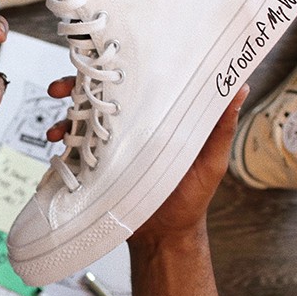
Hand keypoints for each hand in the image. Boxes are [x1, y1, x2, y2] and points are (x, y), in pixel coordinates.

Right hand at [44, 80, 247, 245]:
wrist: (165, 238)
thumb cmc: (192, 198)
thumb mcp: (211, 160)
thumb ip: (220, 126)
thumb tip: (239, 85)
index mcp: (157, 116)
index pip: (135, 81)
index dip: (117, 66)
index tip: (103, 58)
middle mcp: (131, 125)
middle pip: (99, 94)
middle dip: (75, 85)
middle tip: (62, 87)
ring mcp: (111, 146)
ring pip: (81, 118)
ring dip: (64, 115)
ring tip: (57, 126)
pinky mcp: (96, 166)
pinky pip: (74, 148)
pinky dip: (61, 143)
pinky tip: (58, 145)